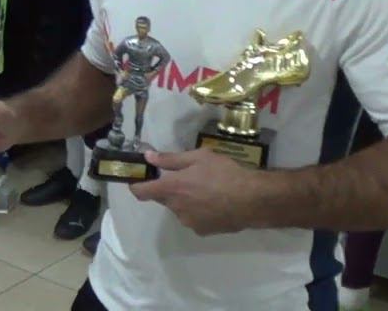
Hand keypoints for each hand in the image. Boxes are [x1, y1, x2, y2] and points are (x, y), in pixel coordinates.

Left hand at [131, 148, 258, 235]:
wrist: (251, 199)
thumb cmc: (224, 173)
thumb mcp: (199, 157)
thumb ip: (170, 159)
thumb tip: (148, 156)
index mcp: (171, 188)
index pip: (141, 192)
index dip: (136, 185)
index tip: (139, 178)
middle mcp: (175, 208)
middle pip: (163, 199)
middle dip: (170, 189)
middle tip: (188, 178)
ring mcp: (188, 222)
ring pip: (179, 209)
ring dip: (186, 200)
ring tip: (208, 190)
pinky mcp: (202, 231)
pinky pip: (193, 218)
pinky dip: (199, 211)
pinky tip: (215, 203)